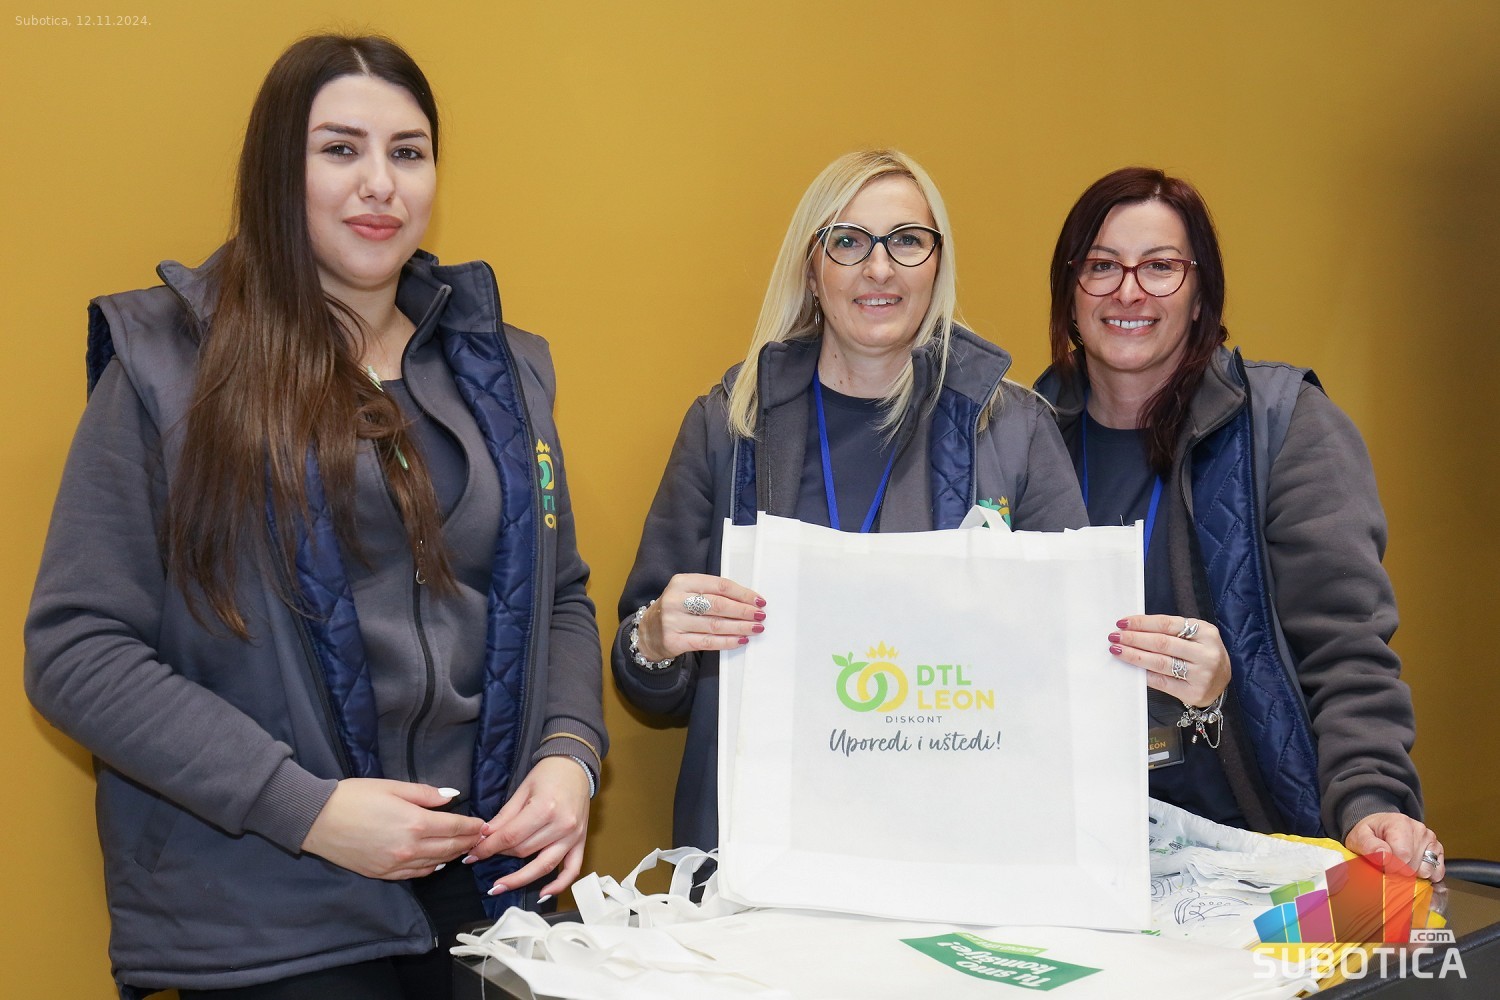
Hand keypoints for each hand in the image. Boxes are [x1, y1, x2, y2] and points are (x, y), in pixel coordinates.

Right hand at [301, 778, 485, 879]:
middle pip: (450, 848)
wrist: (318, 820)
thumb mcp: (393, 787)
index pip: (456, 828)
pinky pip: (416, 874)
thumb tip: (452, 797)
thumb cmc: (354, 797)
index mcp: (416, 823)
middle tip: (480, 837)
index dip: (472, 826)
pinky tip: (437, 862)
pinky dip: (431, 868)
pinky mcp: (383, 874)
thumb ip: (426, 794)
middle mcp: (410, 848)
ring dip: (453, 856)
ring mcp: (397, 865)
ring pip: (436, 864)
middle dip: (468, 842)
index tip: (483, 824)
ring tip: (464, 848)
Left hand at [465, 756, 591, 899]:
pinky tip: (542, 893)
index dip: (487, 848)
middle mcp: (561, 825)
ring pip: (542, 865)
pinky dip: (559, 884)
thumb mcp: (522, 790)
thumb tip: (484, 837)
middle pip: (523, 851)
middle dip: (499, 855)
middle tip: (481, 857)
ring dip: (519, 879)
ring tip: (497, 888)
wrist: (575, 764)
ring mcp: (573, 836)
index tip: (470, 855)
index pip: (510, 837)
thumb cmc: (547, 773)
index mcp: (544, 808)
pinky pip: (572, 869)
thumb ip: (504, 816)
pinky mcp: (581, 841)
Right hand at [636, 573, 765, 661]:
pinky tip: (740, 640)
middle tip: (760, 615)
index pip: (719, 586)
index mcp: (681, 582)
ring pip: (715, 625)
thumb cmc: (676, 609)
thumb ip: (712, 593)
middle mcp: (676, 600)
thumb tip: (747, 600)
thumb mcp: (688, 593)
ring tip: (755, 628)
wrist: (648, 632)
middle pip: (718, 605)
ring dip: (739, 627)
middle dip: (743, 610)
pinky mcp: (674, 641)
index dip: (742, 593)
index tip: (758, 600)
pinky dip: (727, 641)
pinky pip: (707, 642)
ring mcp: (673, 622)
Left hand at [1109, 615, 1230, 707]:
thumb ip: (1170, 632)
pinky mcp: (1194, 693)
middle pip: (1161, 643)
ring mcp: (1202, 674)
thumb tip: (1133, 629)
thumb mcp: (1195, 636)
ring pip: (1160, 662)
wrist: (1222, 682)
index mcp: (1206, 632)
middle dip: (1134, 639)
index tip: (1122, 623)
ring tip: (1117, 650)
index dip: (1142, 623)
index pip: (1167, 624)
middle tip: (1115, 636)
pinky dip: (1144, 674)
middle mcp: (1206, 653)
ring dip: (1134, 656)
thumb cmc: (1201, 654)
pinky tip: (1132, 669)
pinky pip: (1162, 682)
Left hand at [1346, 812, 1445, 880]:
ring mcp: (1430, 839)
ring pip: (1426, 871)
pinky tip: (1413, 869)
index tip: (1382, 864)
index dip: (1390, 866)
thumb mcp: (1360, 837)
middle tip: (1389, 863)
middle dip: (1400, 870)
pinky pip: (1438, 872)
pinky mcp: (1438, 850)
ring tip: (1400, 863)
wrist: (1379, 828)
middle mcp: (1419, 829)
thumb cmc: (1370, 833)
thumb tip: (1385, 856)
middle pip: (1413, 865)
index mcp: (1400, 823)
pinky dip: (1426, 876)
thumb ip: (1369, 846)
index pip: (1403, 855)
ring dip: (1412, 873)